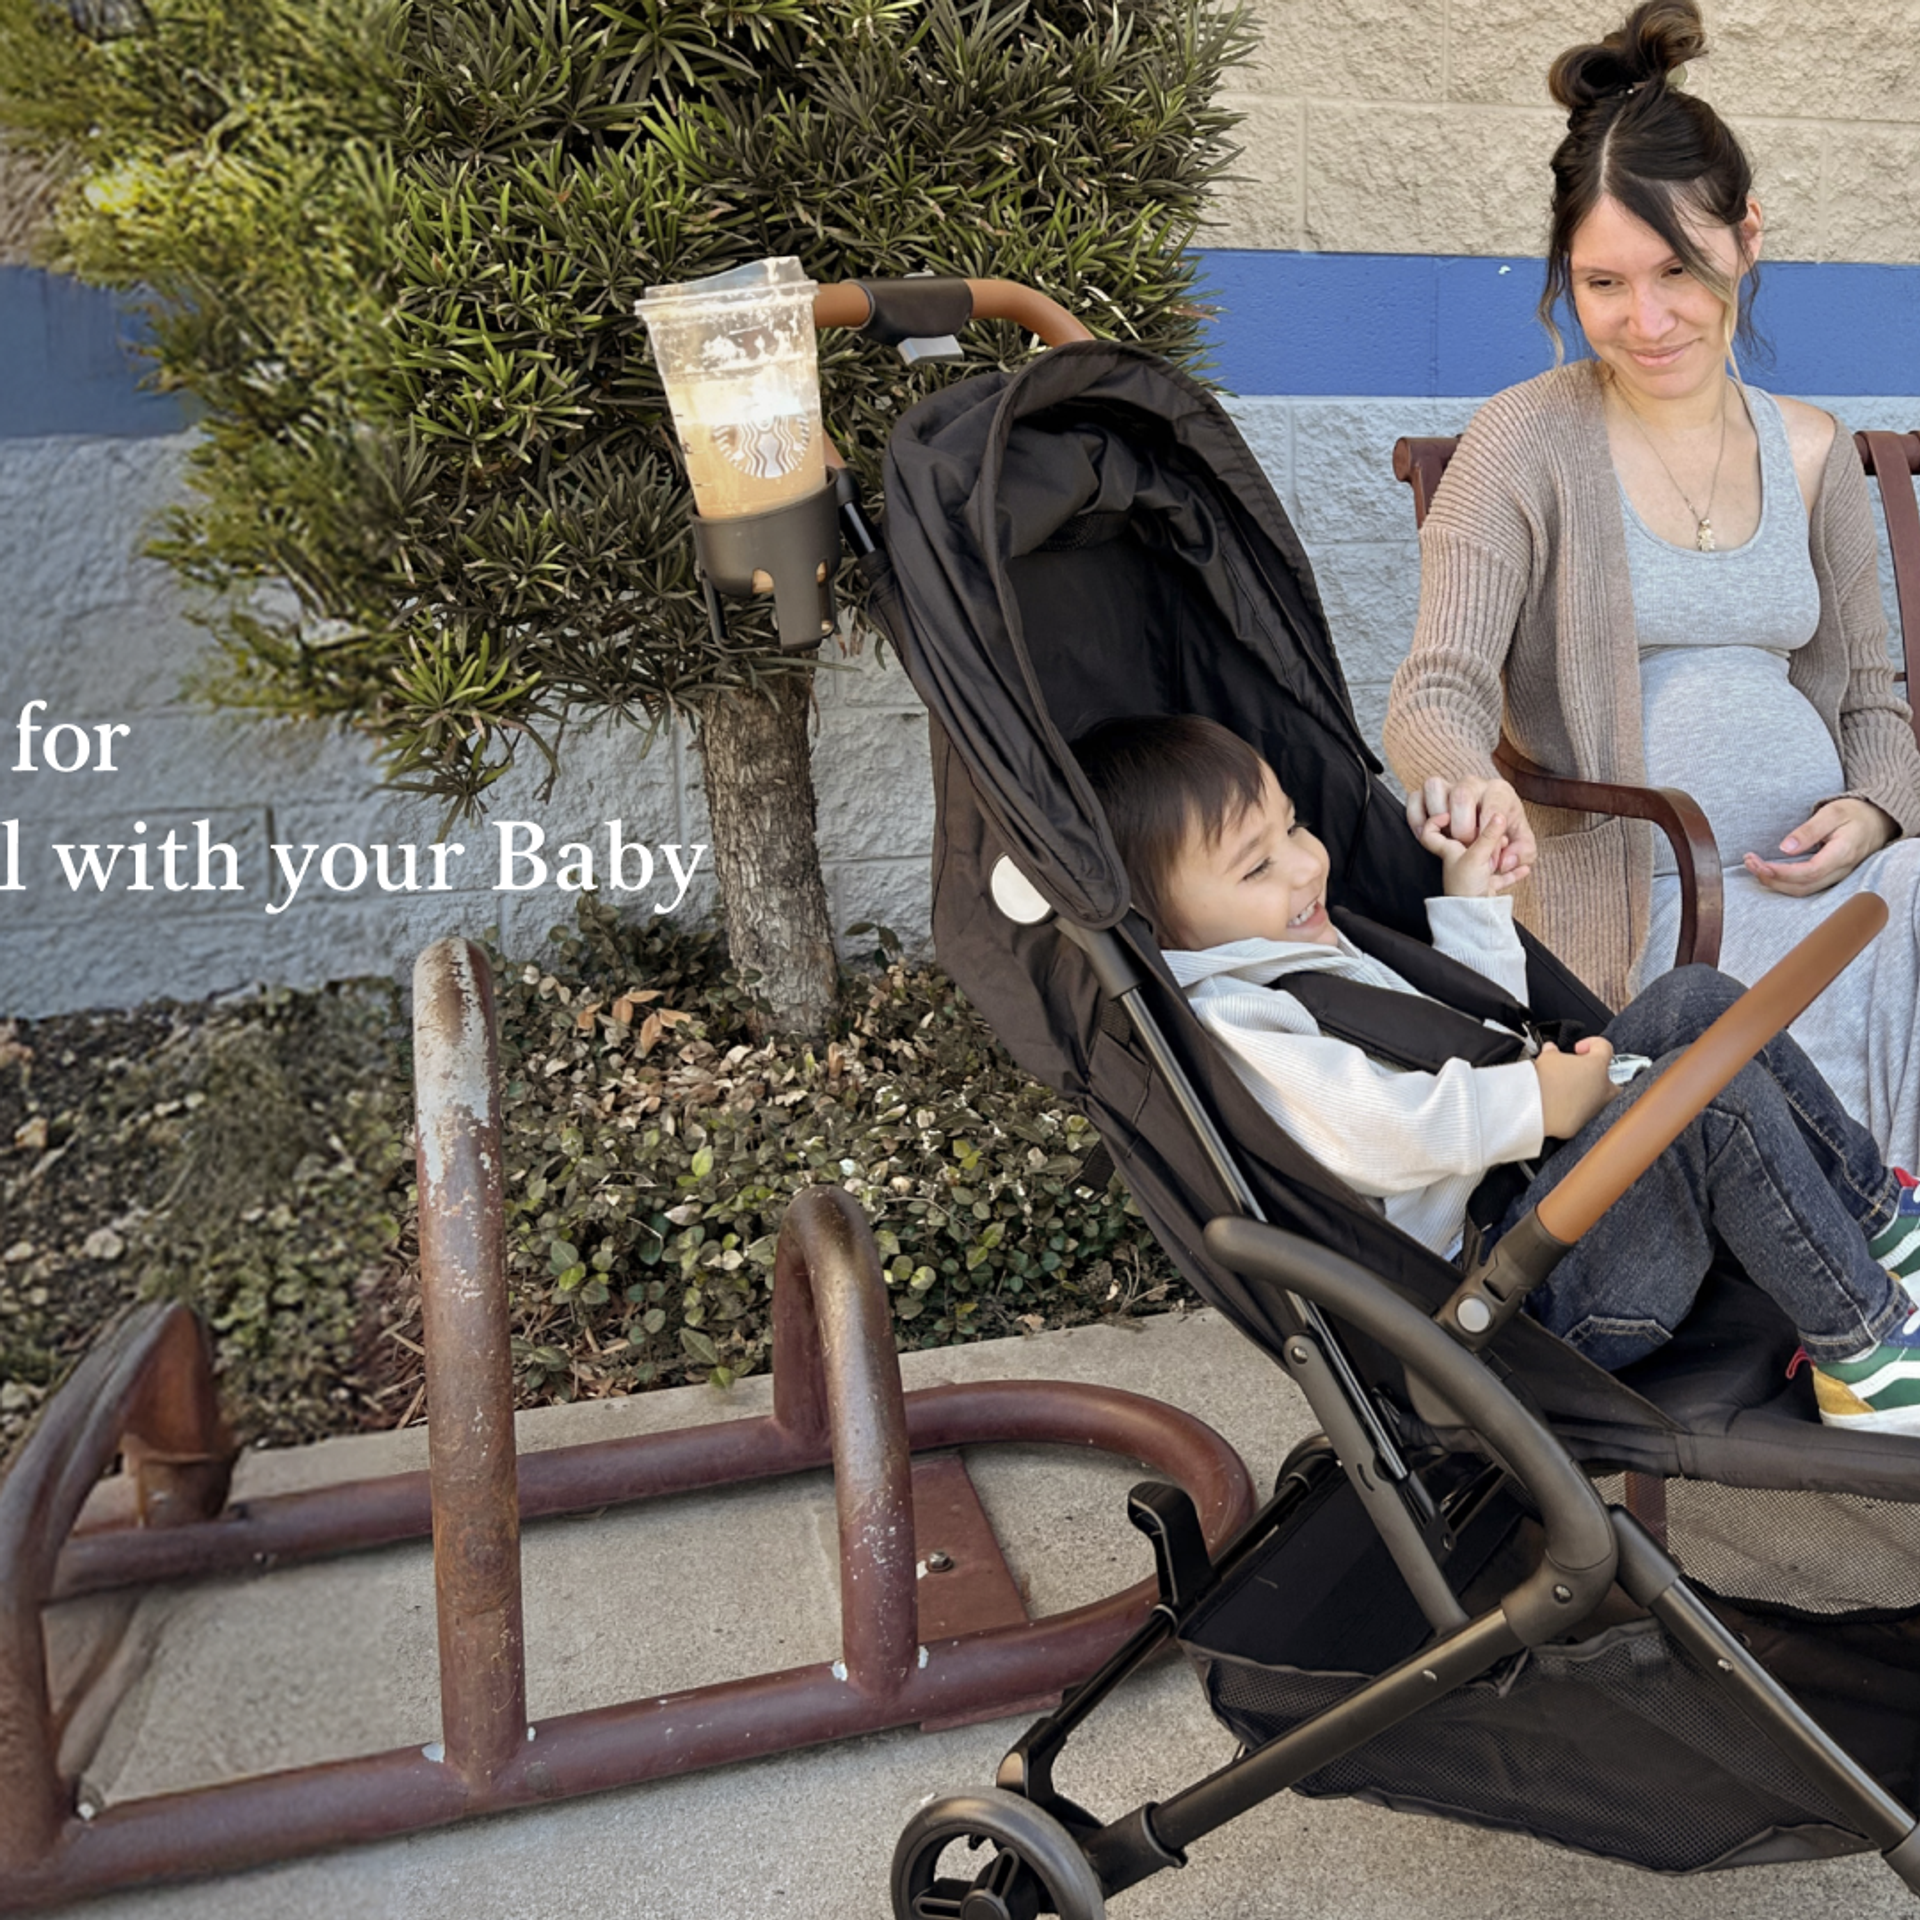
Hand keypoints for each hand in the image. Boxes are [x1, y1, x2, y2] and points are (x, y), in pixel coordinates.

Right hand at [1406, 776, 1536, 879]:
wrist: (1489, 832)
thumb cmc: (1505, 837)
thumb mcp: (1524, 849)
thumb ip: (1523, 854)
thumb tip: (1505, 859)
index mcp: (1499, 791)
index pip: (1492, 807)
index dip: (1489, 835)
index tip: (1488, 854)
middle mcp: (1473, 783)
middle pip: (1461, 794)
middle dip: (1463, 828)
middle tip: (1467, 845)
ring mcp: (1448, 786)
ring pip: (1433, 787)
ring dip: (1437, 816)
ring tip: (1447, 836)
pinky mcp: (1427, 795)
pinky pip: (1414, 798)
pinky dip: (1416, 817)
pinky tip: (1425, 834)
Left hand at [1416, 807, 1527, 896]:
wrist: (1473, 916)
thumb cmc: (1466, 888)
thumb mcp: (1477, 856)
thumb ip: (1488, 836)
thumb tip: (1498, 816)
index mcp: (1450, 851)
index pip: (1430, 833)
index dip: (1435, 821)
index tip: (1448, 813)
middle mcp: (1460, 861)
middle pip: (1469, 842)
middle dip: (1484, 836)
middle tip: (1494, 835)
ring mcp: (1473, 873)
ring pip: (1487, 857)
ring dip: (1500, 852)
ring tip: (1507, 850)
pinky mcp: (1486, 886)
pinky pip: (1501, 876)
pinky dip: (1512, 872)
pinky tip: (1522, 868)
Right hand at [1534, 1036, 1616, 1140]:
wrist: (1535, 1110)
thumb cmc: (1545, 1081)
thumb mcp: (1547, 1057)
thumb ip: (1554, 1052)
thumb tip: (1552, 1050)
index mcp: (1598, 1066)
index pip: (1605, 1047)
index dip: (1591, 1044)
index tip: (1578, 1048)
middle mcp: (1604, 1087)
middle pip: (1610, 1076)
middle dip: (1595, 1072)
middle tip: (1576, 1070)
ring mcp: (1597, 1107)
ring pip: (1597, 1096)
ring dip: (1584, 1090)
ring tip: (1563, 1088)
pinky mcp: (1585, 1123)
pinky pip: (1584, 1112)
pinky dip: (1574, 1107)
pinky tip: (1559, 1103)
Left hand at [1743, 798, 1896, 896]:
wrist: (1878, 819)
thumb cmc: (1855, 813)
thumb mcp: (1832, 813)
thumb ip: (1809, 831)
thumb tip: (1785, 848)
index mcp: (1842, 853)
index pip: (1809, 872)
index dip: (1782, 873)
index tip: (1759, 864)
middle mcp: (1840, 870)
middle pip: (1802, 886)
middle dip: (1772, 879)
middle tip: (1749, 862)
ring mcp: (1836, 876)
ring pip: (1803, 890)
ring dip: (1775, 882)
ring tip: (1754, 865)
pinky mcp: (1830, 876)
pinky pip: (1806, 886)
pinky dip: (1784, 882)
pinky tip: (1769, 871)